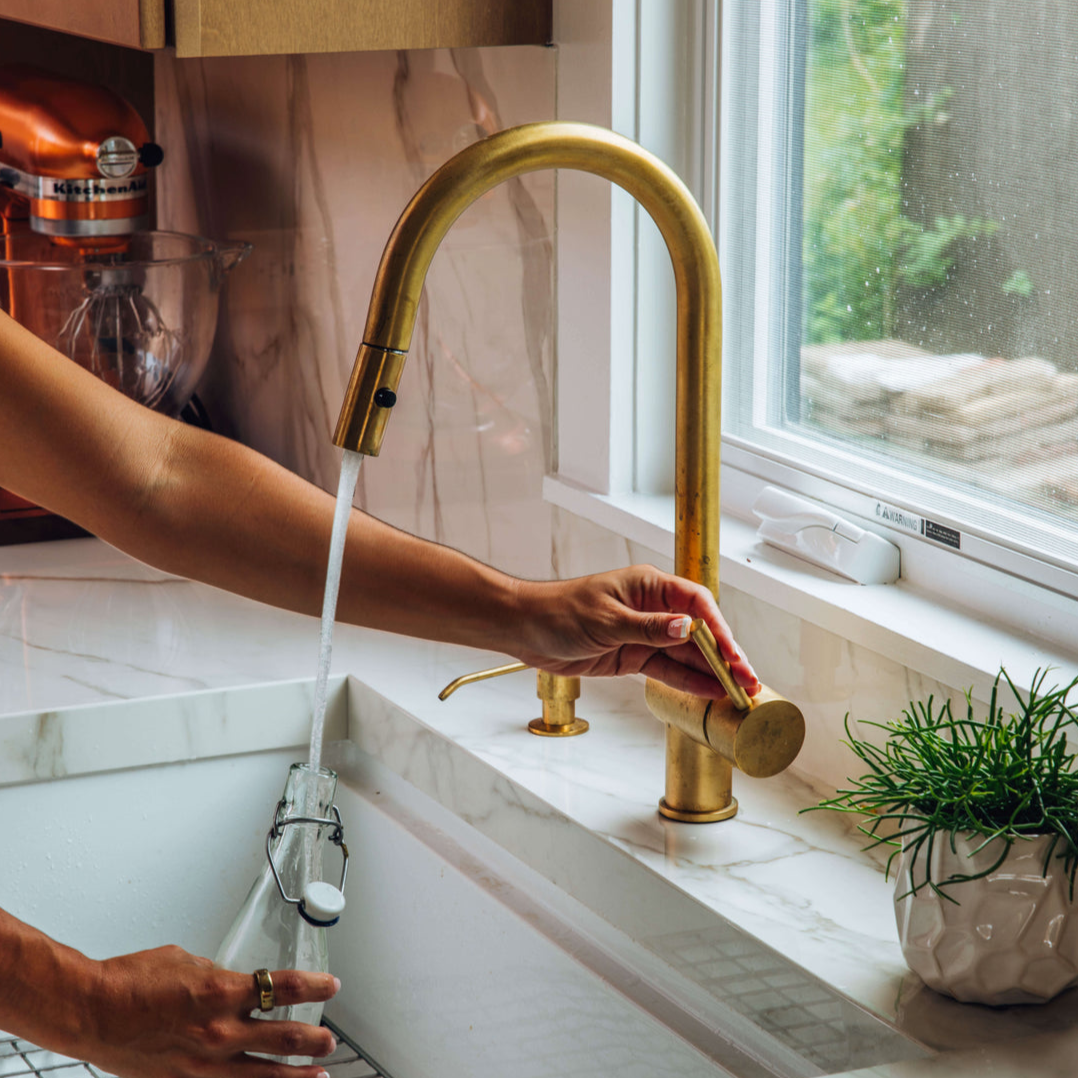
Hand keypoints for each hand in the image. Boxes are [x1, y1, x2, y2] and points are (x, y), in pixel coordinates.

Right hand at [78, 946, 338, 1077]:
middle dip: (314, 1040)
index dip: (315, 987)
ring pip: (263, 1075)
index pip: (284, 988)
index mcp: (222, 993)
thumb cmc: (133, 980)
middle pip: (284, 1037)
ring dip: (296, 1076)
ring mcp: (204, 1064)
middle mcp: (219, 1031)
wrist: (91, 1012)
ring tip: (318, 1075)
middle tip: (330, 1040)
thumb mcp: (188, 963)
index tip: (331, 986)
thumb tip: (238, 984)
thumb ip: (219, 976)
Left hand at [513, 565, 760, 698]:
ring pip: (687, 654)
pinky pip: (668, 670)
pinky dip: (688, 682)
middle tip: (748, 681)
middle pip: (699, 632)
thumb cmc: (560, 611)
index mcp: (649, 586)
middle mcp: (652, 608)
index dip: (720, 629)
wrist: (525, 629)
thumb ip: (647, 628)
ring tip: (738, 694)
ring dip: (712, 673)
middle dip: (725, 656)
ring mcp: (644, 634)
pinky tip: (711, 693)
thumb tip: (685, 628)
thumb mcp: (605, 620)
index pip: (697, 604)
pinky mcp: (633, 657)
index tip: (734, 654)